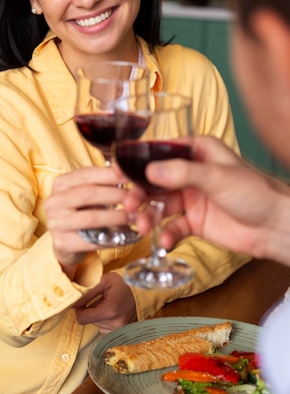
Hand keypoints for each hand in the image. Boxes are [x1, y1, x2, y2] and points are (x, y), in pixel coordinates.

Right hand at [45, 165, 130, 274]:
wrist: (67, 242)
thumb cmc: (82, 212)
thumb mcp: (89, 194)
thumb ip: (104, 183)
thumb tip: (126, 173)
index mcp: (60, 184)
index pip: (86, 174)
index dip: (109, 174)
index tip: (130, 177)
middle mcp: (54, 202)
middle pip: (88, 194)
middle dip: (115, 195)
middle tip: (135, 199)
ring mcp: (56, 223)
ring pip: (91, 217)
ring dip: (116, 216)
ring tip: (133, 217)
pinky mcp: (62, 243)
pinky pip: (91, 240)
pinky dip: (111, 237)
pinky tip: (124, 234)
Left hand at [74, 273, 136, 333]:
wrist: (142, 292)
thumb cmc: (123, 284)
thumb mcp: (104, 281)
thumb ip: (87, 292)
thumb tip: (72, 303)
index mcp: (110, 310)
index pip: (82, 318)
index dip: (79, 309)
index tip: (83, 302)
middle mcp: (115, 324)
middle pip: (89, 321)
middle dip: (91, 310)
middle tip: (101, 299)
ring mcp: (119, 330)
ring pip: (96, 325)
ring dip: (98, 315)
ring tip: (109, 304)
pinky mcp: (121, 333)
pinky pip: (104, 329)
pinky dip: (105, 321)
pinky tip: (112, 312)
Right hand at [123, 135, 289, 264]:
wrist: (275, 227)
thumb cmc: (254, 192)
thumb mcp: (216, 177)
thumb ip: (182, 173)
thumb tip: (150, 170)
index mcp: (197, 152)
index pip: (160, 152)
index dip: (138, 163)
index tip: (119, 173)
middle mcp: (190, 173)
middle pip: (155, 181)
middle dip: (140, 193)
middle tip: (130, 205)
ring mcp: (191, 198)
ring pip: (160, 205)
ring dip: (149, 215)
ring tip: (143, 226)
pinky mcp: (194, 221)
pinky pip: (172, 226)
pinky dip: (165, 234)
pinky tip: (164, 241)